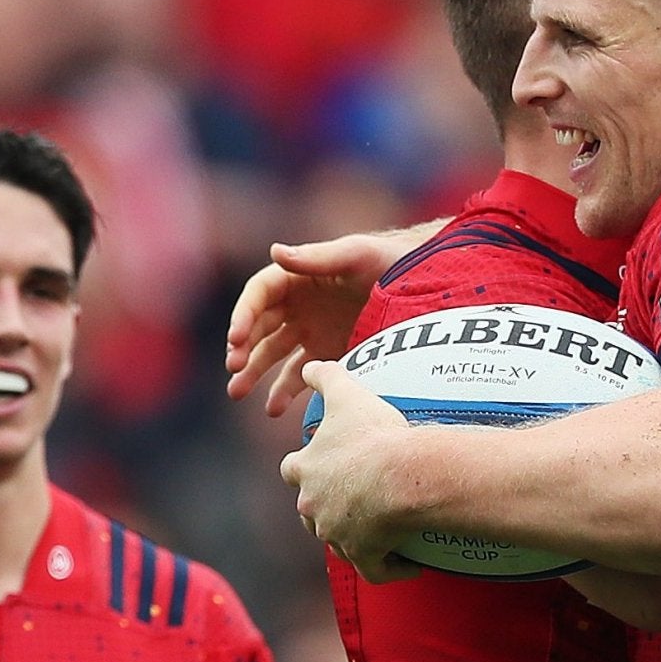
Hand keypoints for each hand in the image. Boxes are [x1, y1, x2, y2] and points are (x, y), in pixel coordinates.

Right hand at [224, 229, 428, 415]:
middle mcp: (298, 305)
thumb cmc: (389, 260)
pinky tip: (274, 410)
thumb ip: (317, 258)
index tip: (236, 338)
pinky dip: (285, 392)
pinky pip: (300, 376)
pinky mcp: (327, 354)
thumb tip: (275, 251)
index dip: (244, 315)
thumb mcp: (355, 255)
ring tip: (237, 392)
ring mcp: (310, 331)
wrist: (426, 286)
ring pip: (272, 354)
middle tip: (234, 369)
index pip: (259, 295)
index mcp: (298, 277)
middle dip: (243, 349)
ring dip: (253, 373)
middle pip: (259, 328)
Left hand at [279, 362, 421, 582]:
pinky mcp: (364, 556)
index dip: (304, 466)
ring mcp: (337, 535)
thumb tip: (311, 364)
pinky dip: (390, 569)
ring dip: (355, 536)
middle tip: (351, 497)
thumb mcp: (346, 394)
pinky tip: (407, 564)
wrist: (401, 475)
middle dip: (324, 506)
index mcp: (305, 470)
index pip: (292, 470)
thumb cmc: (373, 434)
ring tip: (379, 529)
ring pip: (338, 542)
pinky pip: (376, 570)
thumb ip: (324, 374)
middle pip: (309, 511)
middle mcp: (314, 507)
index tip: (319, 462)